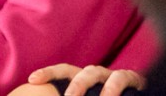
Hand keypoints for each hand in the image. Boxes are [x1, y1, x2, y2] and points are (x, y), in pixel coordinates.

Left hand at [25, 63, 145, 95]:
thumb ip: (73, 95)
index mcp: (82, 81)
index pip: (64, 72)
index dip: (49, 73)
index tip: (32, 79)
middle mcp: (97, 76)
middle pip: (83, 72)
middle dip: (75, 84)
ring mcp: (114, 77)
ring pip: (104, 74)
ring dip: (99, 88)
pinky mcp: (133, 79)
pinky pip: (123, 78)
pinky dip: (115, 88)